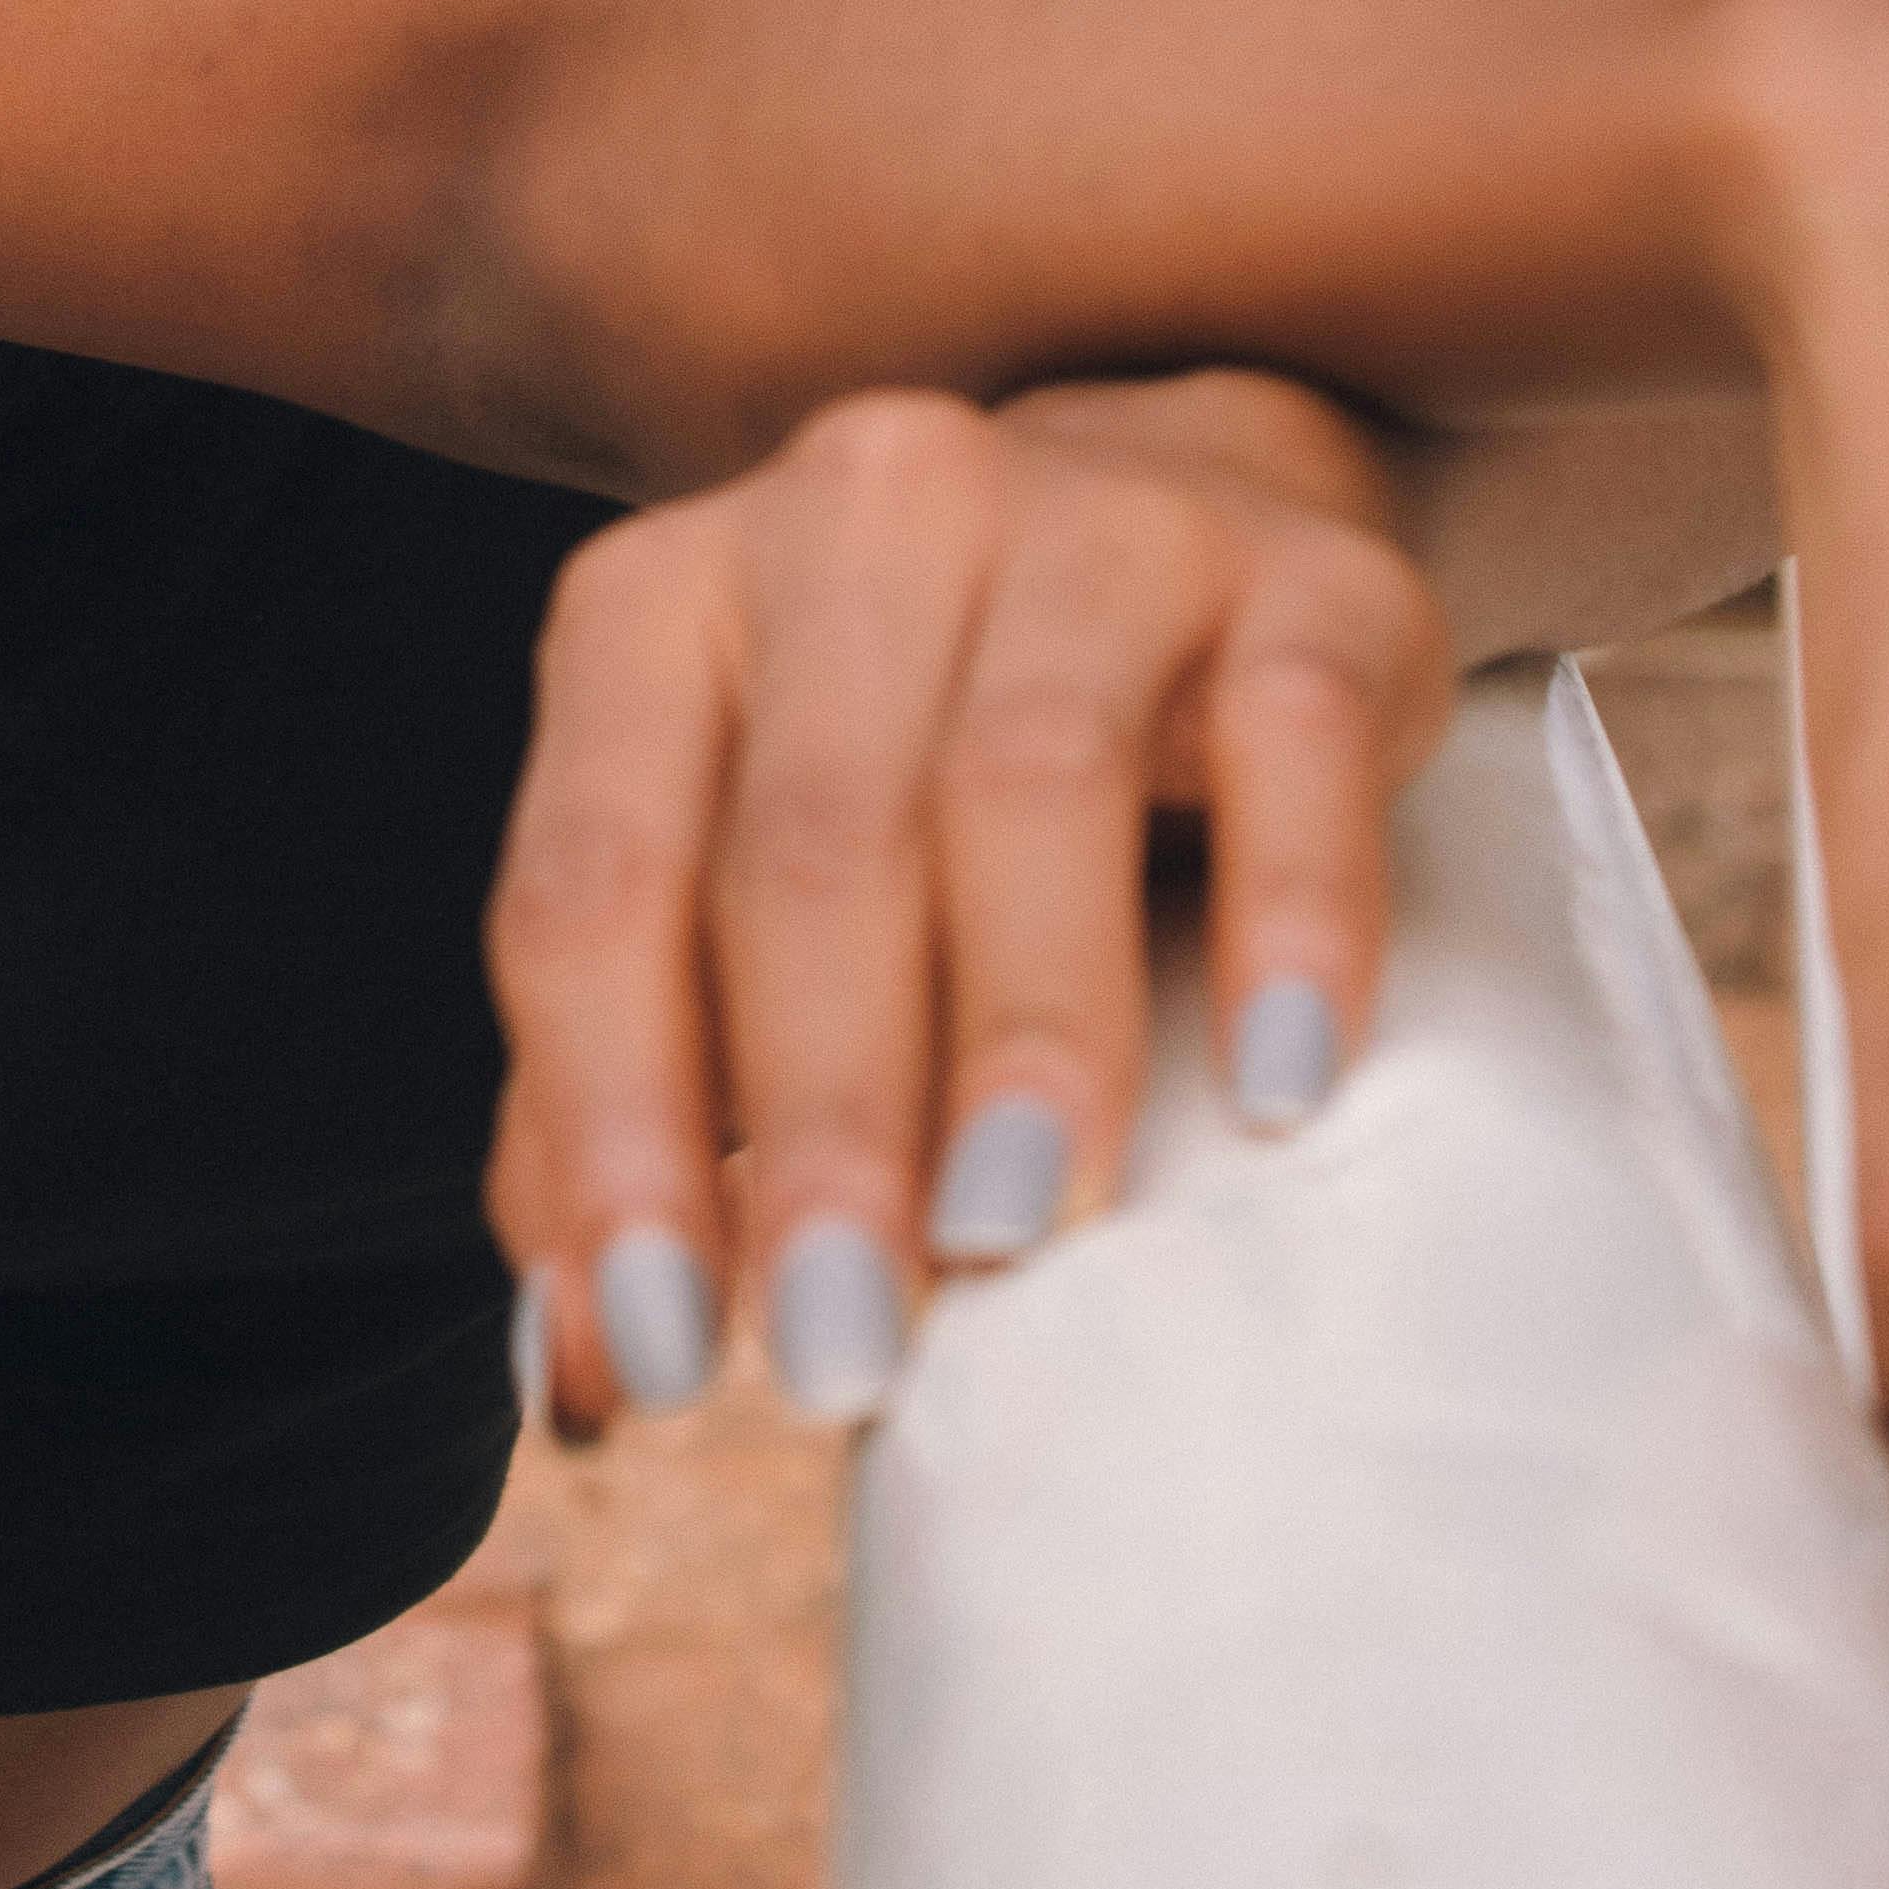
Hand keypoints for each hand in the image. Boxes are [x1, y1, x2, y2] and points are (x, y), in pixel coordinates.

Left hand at [485, 367, 1450, 1433]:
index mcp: (657, 609)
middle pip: (813, 843)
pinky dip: (1288, 916)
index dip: (609, 1127)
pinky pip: (1294, 732)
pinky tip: (1281, 1087)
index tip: (662, 1362)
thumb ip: (637, 1104)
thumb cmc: (909, 771)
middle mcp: (853, 521)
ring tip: (1012, 1228)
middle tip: (841, 1346)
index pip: (591, 885)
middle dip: (821, 1117)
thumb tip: (587, 1369)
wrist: (1178, 525)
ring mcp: (1088, 520)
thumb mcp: (734, 894)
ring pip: (1028, 776)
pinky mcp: (1301, 570)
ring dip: (1020, 1024)